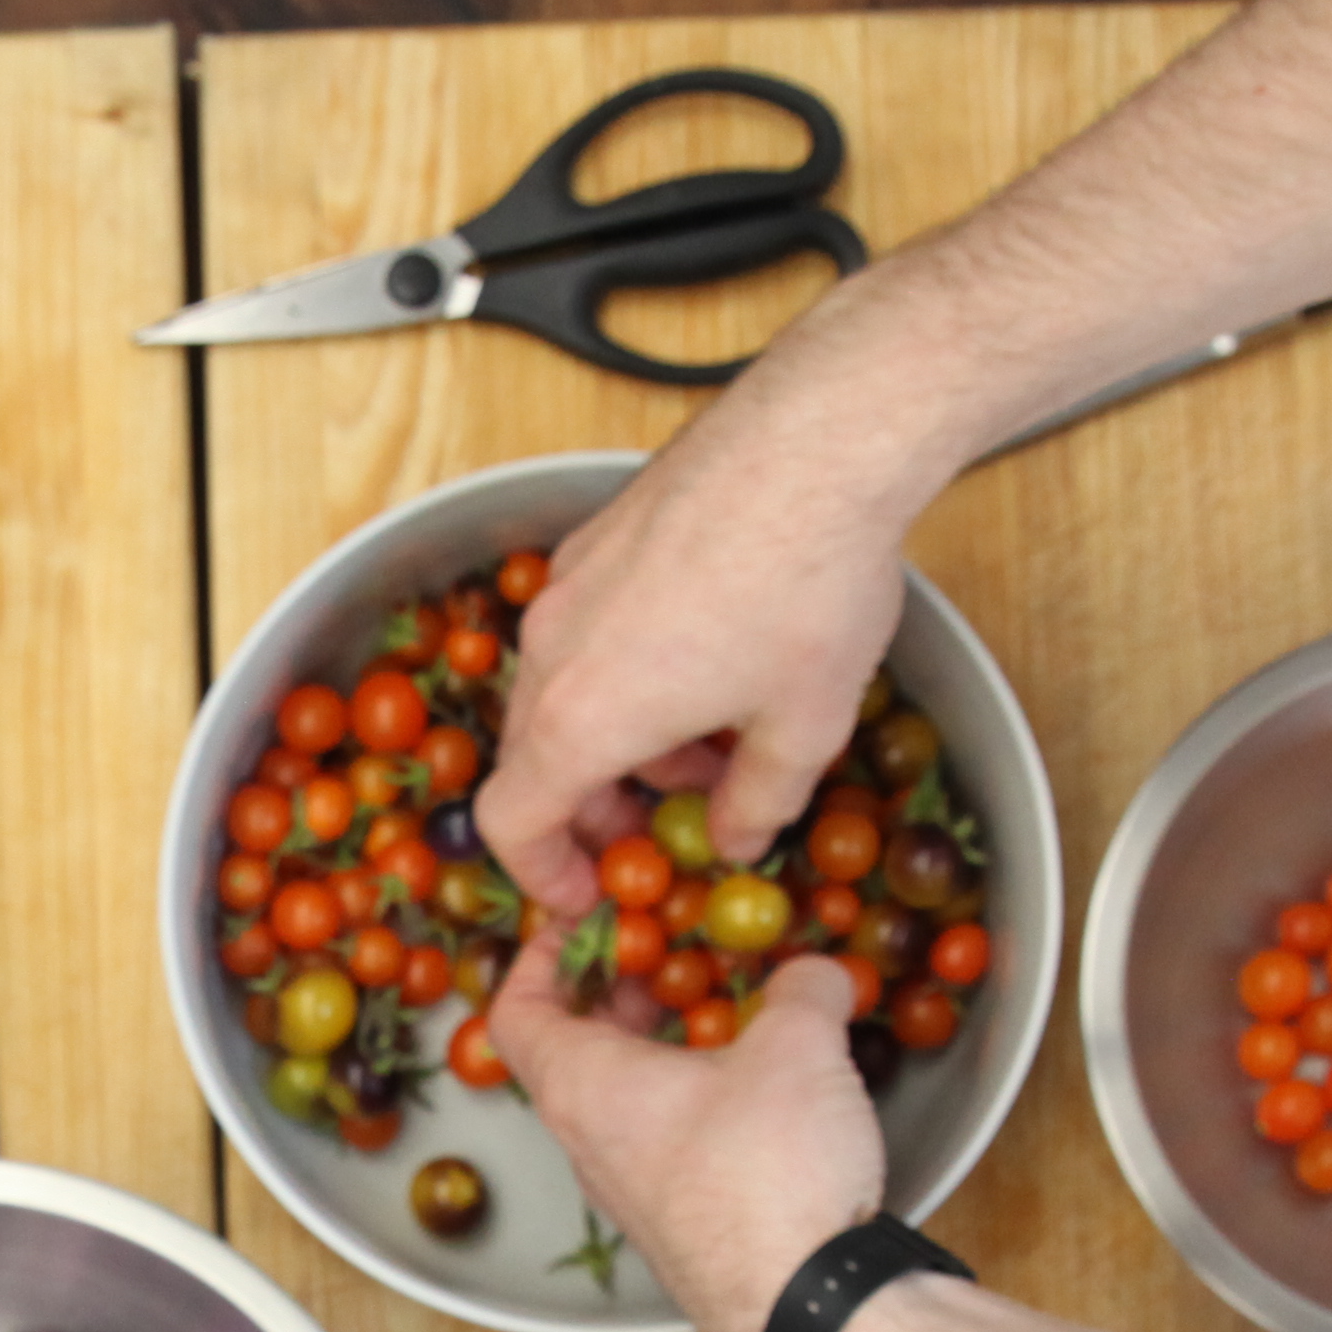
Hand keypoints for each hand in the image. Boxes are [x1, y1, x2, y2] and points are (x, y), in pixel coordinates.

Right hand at [470, 335, 941, 904]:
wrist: (818, 439)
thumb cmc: (807, 590)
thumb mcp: (803, 727)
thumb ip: (758, 804)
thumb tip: (735, 841)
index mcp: (581, 718)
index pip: (512, 821)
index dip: (542, 874)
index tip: (589, 892)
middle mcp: (552, 649)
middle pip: (537, 756)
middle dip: (598, 806)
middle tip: (666, 824)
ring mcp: (569, 584)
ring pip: (566, 688)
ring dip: (623, 736)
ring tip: (713, 740)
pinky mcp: (598, 534)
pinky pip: (590, 629)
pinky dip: (628, 670)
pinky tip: (713, 656)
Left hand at [482, 905, 888, 1331]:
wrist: (805, 1307)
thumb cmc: (770, 1170)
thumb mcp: (796, 1047)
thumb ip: (802, 990)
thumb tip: (816, 973)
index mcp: (582, 1088)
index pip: (516, 1013)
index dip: (538, 958)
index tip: (579, 923)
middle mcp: (588, 1144)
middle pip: (570, 1053)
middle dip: (614, 993)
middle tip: (664, 956)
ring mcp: (630, 1194)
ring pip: (620, 1101)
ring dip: (659, 1048)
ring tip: (721, 1012)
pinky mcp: (678, 1227)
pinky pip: (664, 1144)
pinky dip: (691, 1099)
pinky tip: (757, 1087)